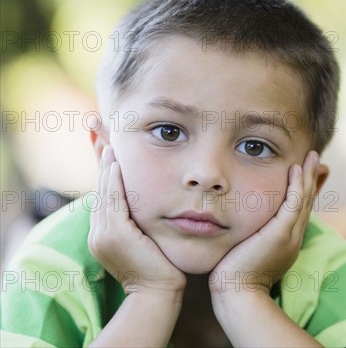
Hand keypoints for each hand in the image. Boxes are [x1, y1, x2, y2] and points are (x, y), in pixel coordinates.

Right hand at [88, 146, 185, 294]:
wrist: (158, 293)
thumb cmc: (159, 268)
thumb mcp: (144, 241)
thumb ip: (138, 224)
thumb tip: (146, 204)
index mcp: (103, 235)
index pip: (103, 198)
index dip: (105, 175)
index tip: (109, 153)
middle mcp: (98, 234)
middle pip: (99, 192)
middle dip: (102, 166)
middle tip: (104, 141)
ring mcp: (103, 235)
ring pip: (104, 194)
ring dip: (107, 168)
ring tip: (111, 147)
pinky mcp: (115, 234)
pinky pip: (113, 202)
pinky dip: (114, 182)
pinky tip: (117, 165)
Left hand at [209, 151, 319, 295]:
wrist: (237, 293)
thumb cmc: (235, 275)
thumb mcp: (248, 250)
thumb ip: (252, 236)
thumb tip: (246, 226)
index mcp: (287, 241)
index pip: (300, 210)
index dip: (306, 190)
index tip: (308, 173)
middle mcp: (293, 236)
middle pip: (307, 201)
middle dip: (312, 178)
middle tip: (315, 157)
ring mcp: (290, 235)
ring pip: (304, 199)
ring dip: (308, 175)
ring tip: (311, 155)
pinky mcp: (280, 233)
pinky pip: (293, 204)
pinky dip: (296, 185)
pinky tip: (296, 169)